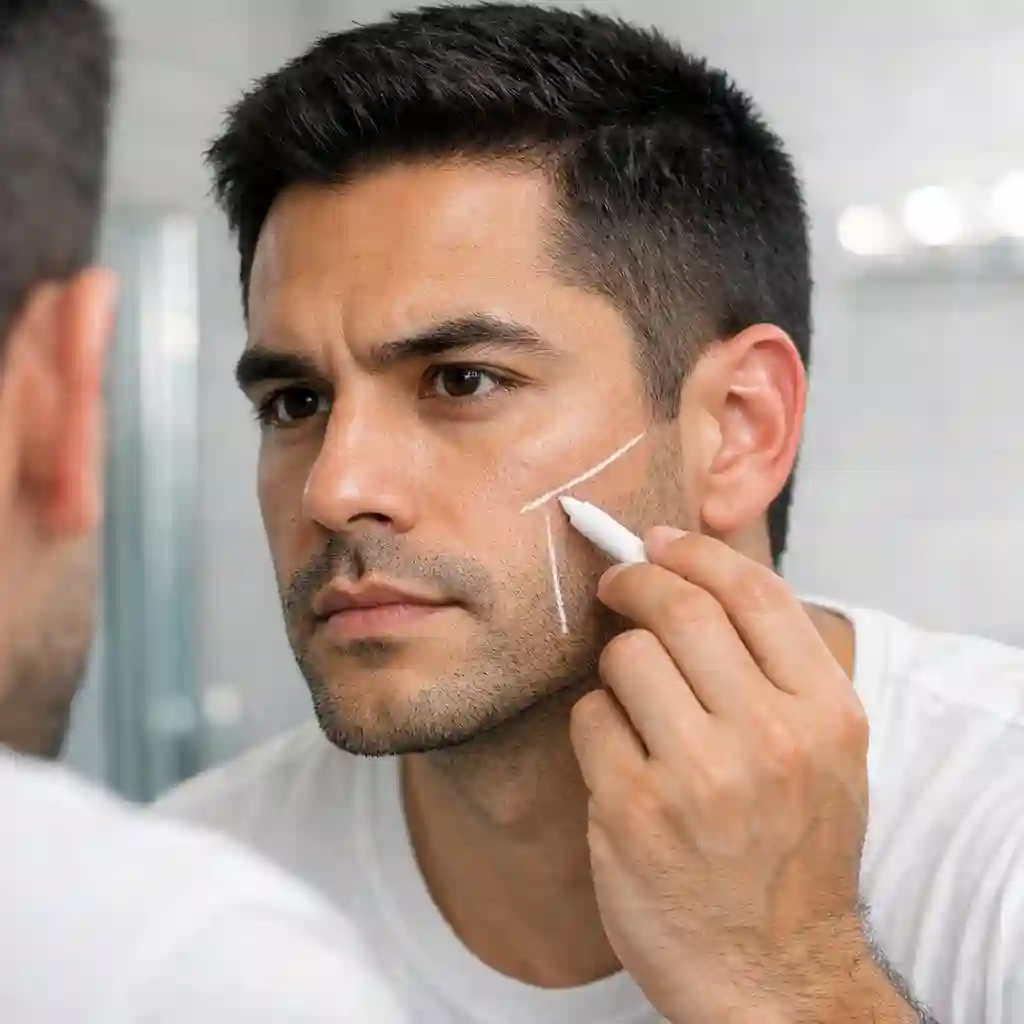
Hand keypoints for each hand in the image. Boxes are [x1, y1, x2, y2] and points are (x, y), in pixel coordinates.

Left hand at [570, 529, 886, 1023]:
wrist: (771, 975)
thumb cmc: (790, 853)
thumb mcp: (822, 753)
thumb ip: (773, 665)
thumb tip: (693, 570)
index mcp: (827, 714)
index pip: (754, 591)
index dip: (694, 551)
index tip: (658, 541)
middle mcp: (771, 738)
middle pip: (678, 608)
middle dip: (633, 582)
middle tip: (616, 583)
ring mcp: (700, 776)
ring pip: (625, 657)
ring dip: (616, 667)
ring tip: (635, 704)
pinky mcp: (634, 811)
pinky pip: (589, 718)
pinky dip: (596, 724)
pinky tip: (620, 760)